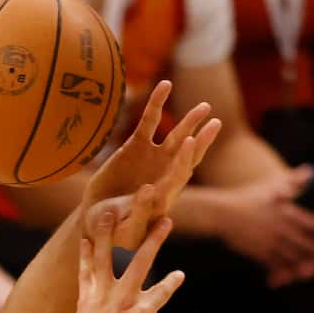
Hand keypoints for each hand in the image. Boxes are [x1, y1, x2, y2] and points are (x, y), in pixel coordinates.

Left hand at [60, 213, 208, 312]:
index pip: (165, 290)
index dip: (174, 281)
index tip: (180, 274)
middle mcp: (123, 301)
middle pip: (141, 262)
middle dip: (154, 240)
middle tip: (165, 220)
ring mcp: (101, 300)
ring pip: (107, 260)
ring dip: (110, 235)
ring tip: (111, 212)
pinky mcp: (84, 303)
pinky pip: (85, 274)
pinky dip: (87, 256)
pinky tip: (87, 240)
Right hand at [85, 82, 221, 248]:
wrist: (98, 217)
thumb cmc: (114, 227)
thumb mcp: (126, 224)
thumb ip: (138, 210)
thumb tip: (149, 190)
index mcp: (166, 195)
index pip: (179, 174)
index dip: (186, 158)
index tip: (191, 141)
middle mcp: (165, 173)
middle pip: (188, 154)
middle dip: (201, 139)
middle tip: (214, 122)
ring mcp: (154, 157)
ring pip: (175, 136)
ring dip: (189, 121)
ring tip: (204, 107)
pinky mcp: (138, 145)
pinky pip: (149, 120)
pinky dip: (156, 103)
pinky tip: (165, 85)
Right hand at [213, 175, 313, 286]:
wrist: (223, 213)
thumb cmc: (249, 197)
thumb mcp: (271, 185)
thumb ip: (292, 180)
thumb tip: (310, 172)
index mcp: (288, 211)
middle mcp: (281, 228)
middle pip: (307, 243)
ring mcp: (270, 242)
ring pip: (293, 256)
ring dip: (307, 264)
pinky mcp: (259, 252)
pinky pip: (274, 264)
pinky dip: (283, 272)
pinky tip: (291, 277)